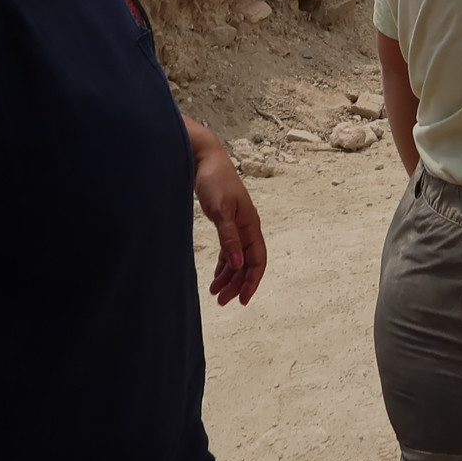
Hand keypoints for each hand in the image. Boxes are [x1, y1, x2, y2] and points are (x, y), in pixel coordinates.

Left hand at [187, 121, 266, 306]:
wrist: (203, 159)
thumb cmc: (214, 180)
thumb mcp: (221, 211)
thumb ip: (230, 238)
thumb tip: (239, 264)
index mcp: (251, 225)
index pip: (258, 259)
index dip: (252, 281)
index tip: (243, 300)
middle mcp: (247, 227)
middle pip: (247, 263)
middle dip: (237, 284)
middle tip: (222, 301)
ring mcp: (237, 225)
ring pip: (237, 259)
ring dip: (229, 277)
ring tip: (215, 294)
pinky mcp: (225, 223)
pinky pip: (229, 250)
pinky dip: (223, 265)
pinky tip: (215, 276)